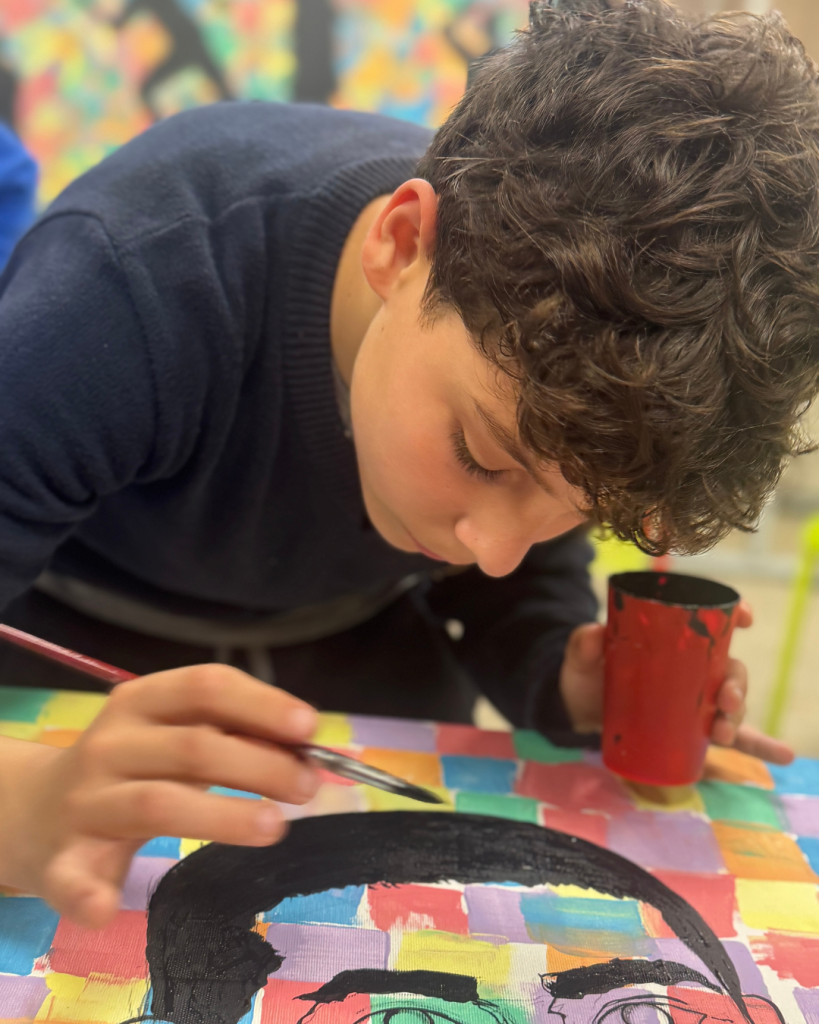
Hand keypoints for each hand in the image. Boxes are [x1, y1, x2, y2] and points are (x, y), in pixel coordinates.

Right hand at [0, 665, 319, 928]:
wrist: (34, 810)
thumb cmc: (131, 766)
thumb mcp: (175, 734)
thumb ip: (232, 735)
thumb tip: (308, 747)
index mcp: (141, 702)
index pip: (205, 686)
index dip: (261, 705)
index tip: (308, 728)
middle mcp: (111, 744)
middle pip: (193, 747)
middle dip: (260, 765)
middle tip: (308, 788)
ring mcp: (85, 801)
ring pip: (157, 804)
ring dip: (221, 817)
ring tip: (275, 828)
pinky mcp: (61, 859)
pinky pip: (71, 877)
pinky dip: (88, 894)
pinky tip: (108, 909)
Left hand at [558, 603, 793, 765]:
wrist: (576, 708)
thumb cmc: (585, 673)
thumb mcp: (580, 656)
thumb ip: (582, 643)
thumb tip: (592, 633)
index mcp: (671, 640)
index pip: (711, 622)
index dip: (734, 615)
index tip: (745, 618)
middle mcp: (690, 667)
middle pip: (728, 669)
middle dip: (736, 684)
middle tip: (726, 701)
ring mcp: (692, 699)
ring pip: (730, 703)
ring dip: (738, 716)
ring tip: (724, 732)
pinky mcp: (690, 728)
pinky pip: (730, 736)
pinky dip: (757, 745)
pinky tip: (781, 756)